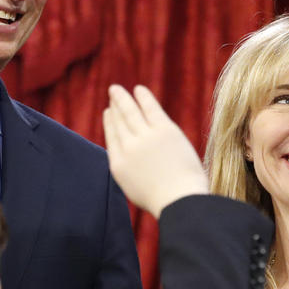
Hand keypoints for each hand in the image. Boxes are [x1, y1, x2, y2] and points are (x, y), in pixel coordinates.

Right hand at [103, 85, 207, 217]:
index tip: (108, 112)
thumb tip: (130, 153)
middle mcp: (128, 148)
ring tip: (117, 89)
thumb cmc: (162, 199)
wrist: (179, 200)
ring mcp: (145, 138)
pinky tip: (139, 89)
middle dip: (114, 106)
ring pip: (130, 112)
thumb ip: (128, 168)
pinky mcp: (164, 130)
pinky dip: (143, 97)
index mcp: (118, 165)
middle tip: (112, 94)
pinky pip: (150, 108)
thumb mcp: (134, 188)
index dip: (110, 122)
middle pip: (119, 122)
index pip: (112, 137)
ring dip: (123, 98)